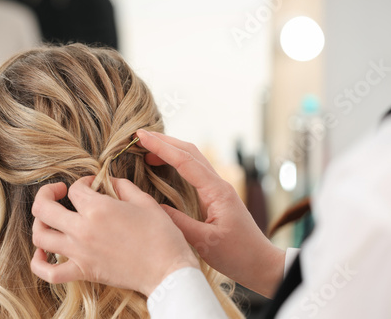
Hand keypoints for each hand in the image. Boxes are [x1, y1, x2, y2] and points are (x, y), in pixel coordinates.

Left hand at [30, 177, 199, 296]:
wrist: (167, 271)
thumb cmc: (160, 234)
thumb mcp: (144, 201)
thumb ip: (122, 185)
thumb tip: (108, 181)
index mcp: (99, 208)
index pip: (75, 189)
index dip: (83, 181)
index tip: (93, 184)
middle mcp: (82, 230)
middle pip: (44, 208)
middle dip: (47, 193)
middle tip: (57, 191)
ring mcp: (79, 253)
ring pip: (40, 236)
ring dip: (40, 223)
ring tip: (50, 218)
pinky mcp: (83, 272)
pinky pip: (49, 273)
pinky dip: (39, 263)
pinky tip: (43, 254)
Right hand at [136, 129, 284, 297]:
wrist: (261, 263)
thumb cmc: (238, 254)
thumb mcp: (205, 242)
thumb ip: (178, 223)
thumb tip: (153, 207)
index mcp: (216, 191)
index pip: (184, 161)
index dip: (161, 147)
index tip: (141, 136)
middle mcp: (218, 184)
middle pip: (189, 152)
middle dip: (164, 141)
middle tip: (139, 136)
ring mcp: (217, 189)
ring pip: (192, 159)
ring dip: (170, 150)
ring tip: (146, 149)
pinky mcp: (215, 196)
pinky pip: (193, 172)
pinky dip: (176, 163)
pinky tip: (163, 167)